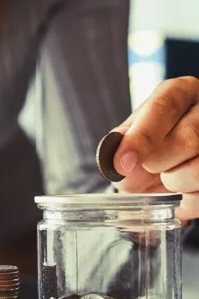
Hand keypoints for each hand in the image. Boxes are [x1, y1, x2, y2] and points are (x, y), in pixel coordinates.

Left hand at [111, 76, 198, 220]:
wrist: (162, 177)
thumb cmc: (144, 153)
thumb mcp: (127, 143)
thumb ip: (120, 144)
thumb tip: (113, 158)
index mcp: (180, 92)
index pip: (165, 106)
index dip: (142, 137)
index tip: (122, 164)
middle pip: (189, 137)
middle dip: (159, 162)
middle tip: (150, 167)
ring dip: (175, 182)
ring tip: (168, 177)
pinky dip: (188, 201)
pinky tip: (181, 193)